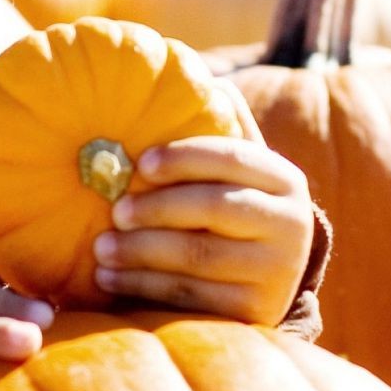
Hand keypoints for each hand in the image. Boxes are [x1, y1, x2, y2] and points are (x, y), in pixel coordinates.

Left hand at [91, 137, 314, 327]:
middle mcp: (291, 225)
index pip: (232, 157)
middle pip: (213, 208)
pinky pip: (191, 296)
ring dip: (140, 251)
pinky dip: (143, 287)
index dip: (184, 156)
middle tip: (113, 210)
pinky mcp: (254, 311)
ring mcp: (276, 272)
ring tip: (100, 248)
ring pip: (198, 256)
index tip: (140, 164)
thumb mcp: (242, 172)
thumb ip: (228, 127)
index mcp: (285, 179)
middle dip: (156, 208)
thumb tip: (210, 79)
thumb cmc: (238, 209)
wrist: (270, 281)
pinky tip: (110, 278)